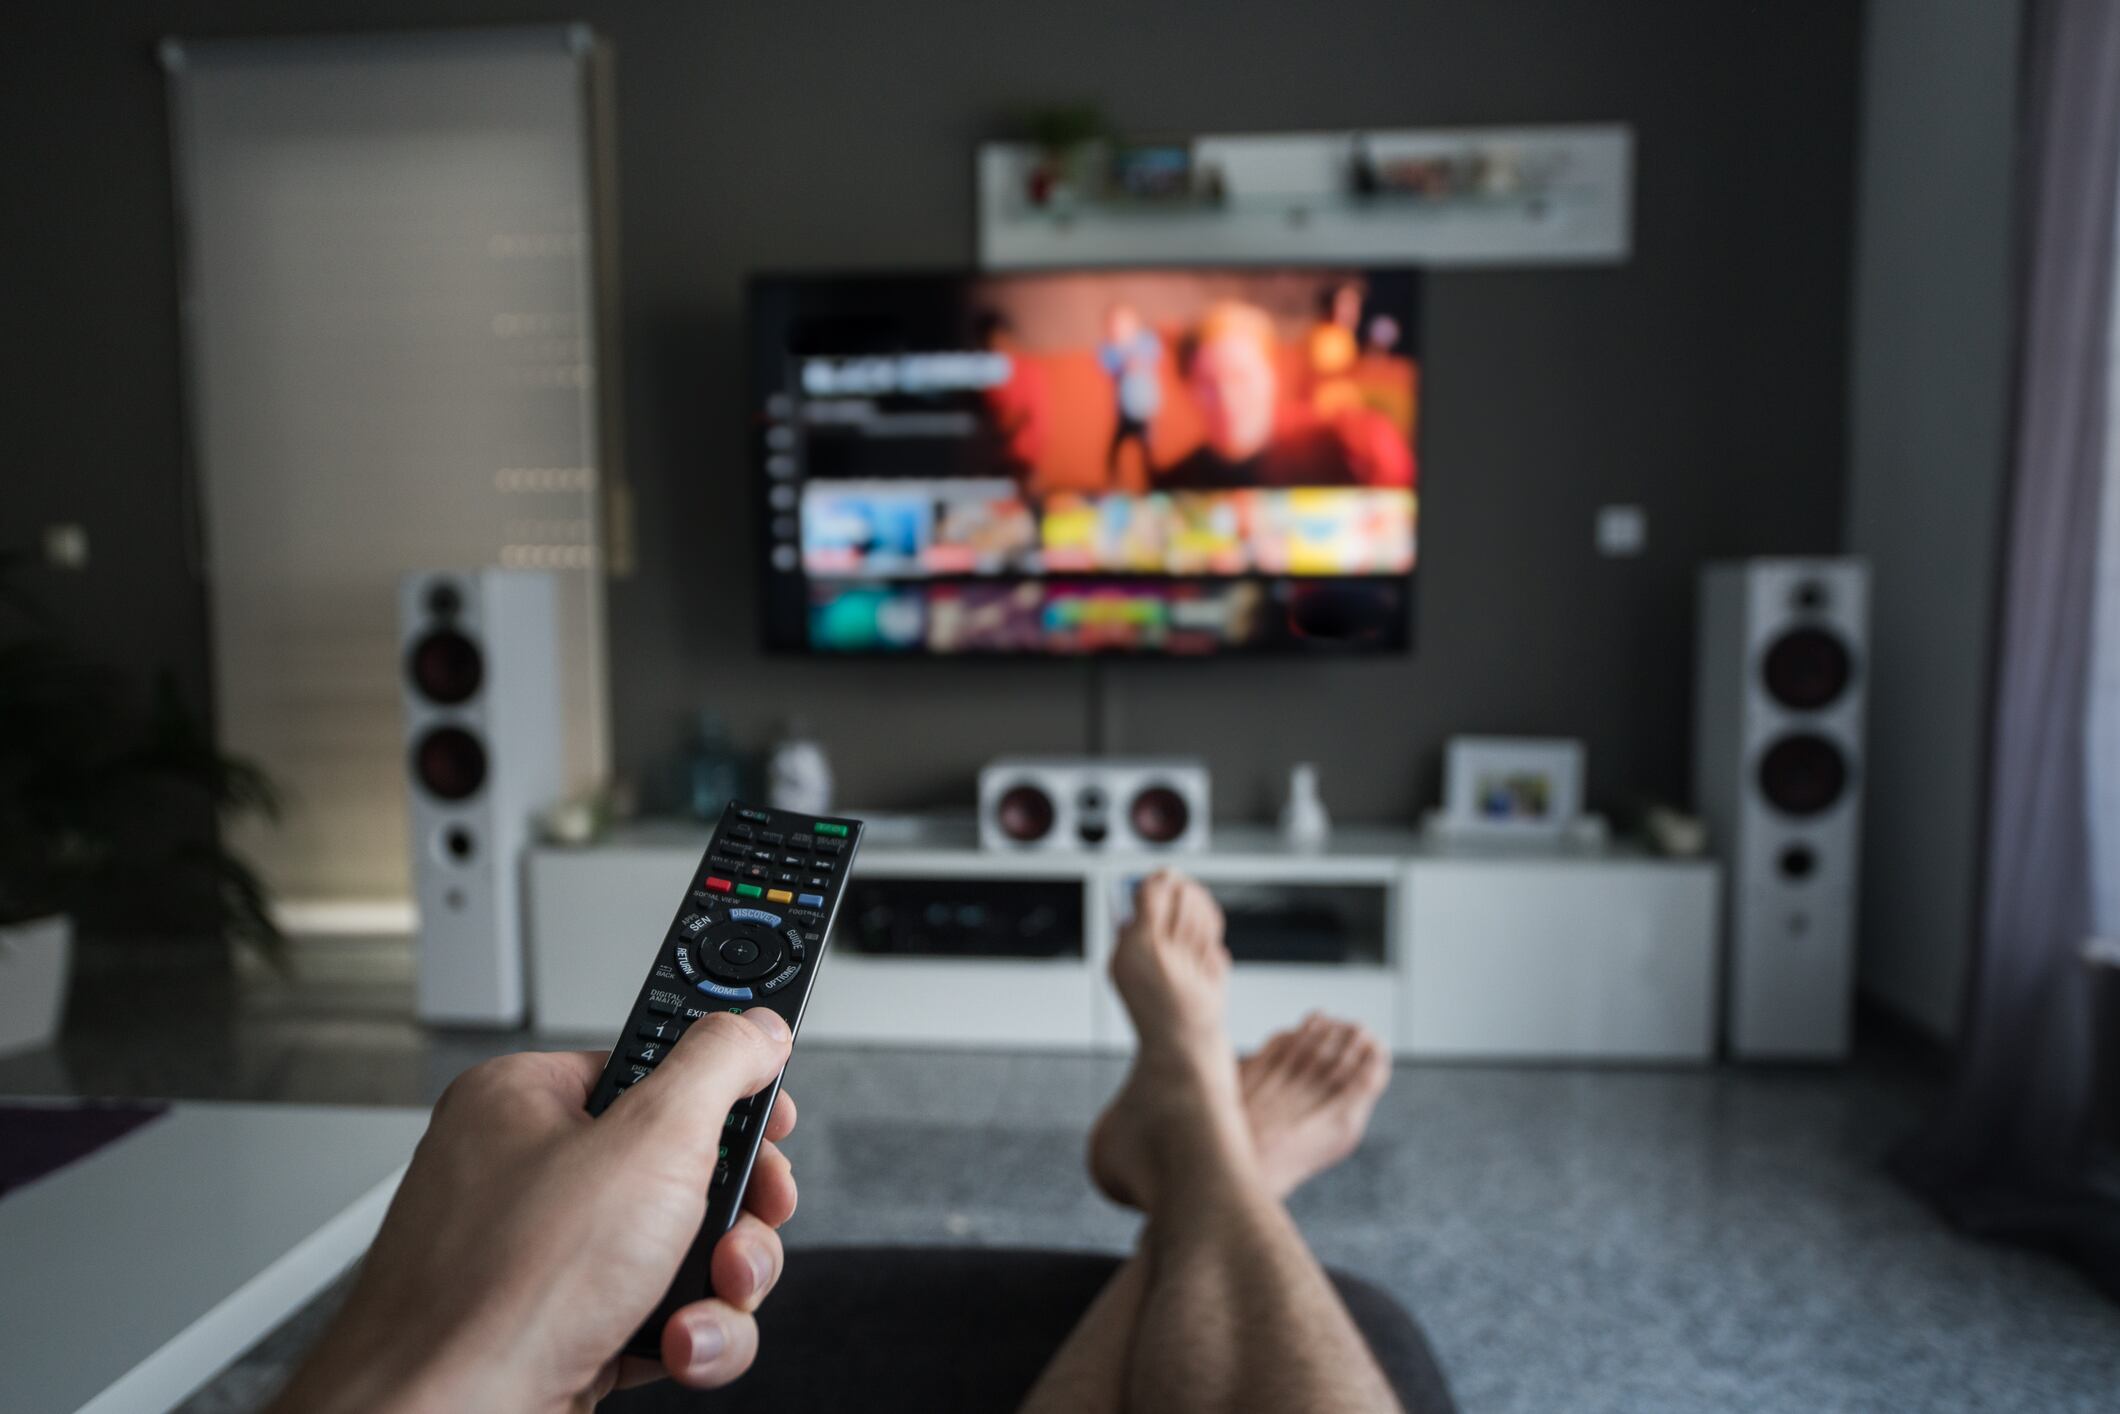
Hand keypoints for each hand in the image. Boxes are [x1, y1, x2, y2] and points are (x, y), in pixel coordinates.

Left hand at [270, 1009, 799, 1412]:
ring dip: (721, 1281)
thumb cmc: (503, 1290)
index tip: (771, 1117)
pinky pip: (656, 1312)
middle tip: (752, 1218)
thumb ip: (717, 1066)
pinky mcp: (562, 1330)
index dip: (724, 1094)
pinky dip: (686, 1332)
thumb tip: (754, 1025)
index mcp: (527, 1102)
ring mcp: (543, 1259)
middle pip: (685, 1166)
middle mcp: (528, 1173)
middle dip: (737, 1209)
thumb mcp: (649, 1141)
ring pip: (681, 1247)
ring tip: (710, 1296)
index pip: (652, 1066)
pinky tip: (676, 1344)